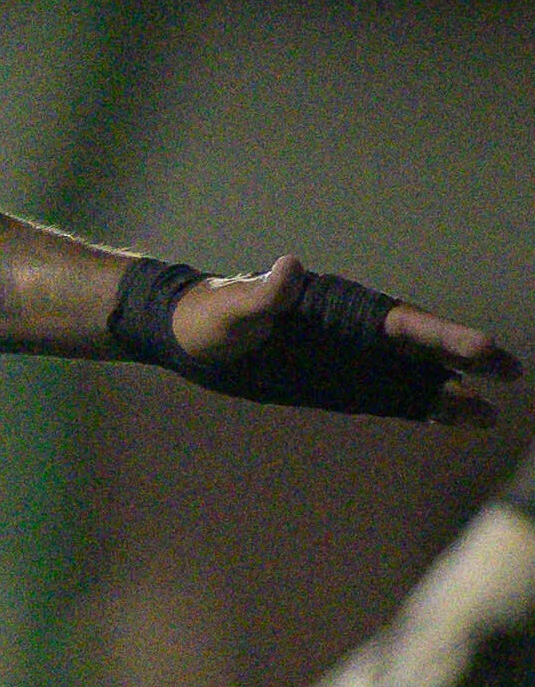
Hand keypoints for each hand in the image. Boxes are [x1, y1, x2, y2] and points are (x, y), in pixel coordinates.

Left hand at [169, 256, 516, 425]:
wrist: (185, 332)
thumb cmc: (206, 313)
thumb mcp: (233, 306)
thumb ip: (265, 293)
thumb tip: (289, 268)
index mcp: (337, 309)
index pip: (401, 324)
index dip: (445, 337)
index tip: (486, 349)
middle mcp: (350, 334)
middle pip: (418, 351)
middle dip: (463, 363)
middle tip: (511, 377)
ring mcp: (344, 360)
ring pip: (406, 377)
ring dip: (444, 394)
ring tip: (486, 416)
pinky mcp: (330, 383)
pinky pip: (380, 395)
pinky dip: (412, 407)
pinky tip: (442, 418)